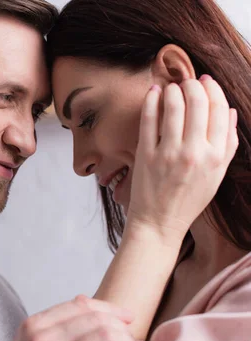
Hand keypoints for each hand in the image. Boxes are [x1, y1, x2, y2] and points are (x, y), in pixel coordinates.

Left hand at [127, 76, 237, 242]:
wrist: (159, 222)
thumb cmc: (189, 198)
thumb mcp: (217, 174)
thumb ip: (227, 144)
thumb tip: (230, 112)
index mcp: (215, 156)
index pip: (219, 110)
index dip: (213, 89)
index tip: (205, 81)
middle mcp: (194, 152)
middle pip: (198, 103)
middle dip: (193, 84)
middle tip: (187, 80)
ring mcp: (168, 153)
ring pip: (174, 106)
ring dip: (173, 89)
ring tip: (171, 86)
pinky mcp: (146, 154)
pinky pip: (149, 119)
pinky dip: (152, 100)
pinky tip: (153, 92)